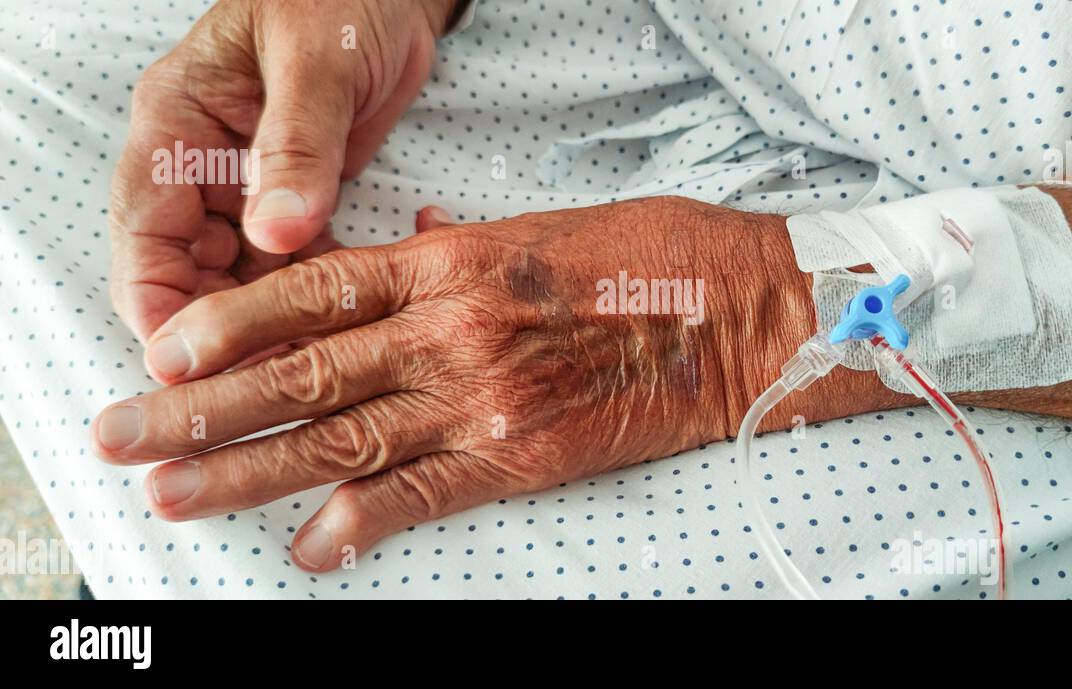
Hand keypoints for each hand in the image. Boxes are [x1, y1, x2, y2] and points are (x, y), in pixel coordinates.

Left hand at [92, 197, 884, 571]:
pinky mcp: (525, 456)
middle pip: (301, 371)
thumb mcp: (544, 224)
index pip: (313, 290)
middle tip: (122, 435)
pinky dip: (359, 524)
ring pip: (340, 438)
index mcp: (452, 257)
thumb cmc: (652, 256)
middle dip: (199, 407)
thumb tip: (407, 233)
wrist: (745, 313)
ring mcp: (485, 395)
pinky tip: (307, 550)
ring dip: (246, 471)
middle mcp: (452, 326)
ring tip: (171, 493)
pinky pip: (424, 497)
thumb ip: (459, 238)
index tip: (161, 351)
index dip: (229, 323)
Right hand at [108, 0, 462, 346]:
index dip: (161, 309)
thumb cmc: (340, 0)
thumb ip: (296, 146)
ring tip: (310, 369)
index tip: (190, 368)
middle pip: (186, 275)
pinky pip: (290, 266)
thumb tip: (276, 235)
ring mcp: (247, 187)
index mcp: (176, 127)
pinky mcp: (296, 199)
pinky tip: (339, 330)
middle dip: (221, 334)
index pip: (144, 237)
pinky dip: (310, 300)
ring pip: (239, 280)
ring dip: (270, 325)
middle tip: (270, 381)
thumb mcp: (316, 64)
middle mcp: (201, 166)